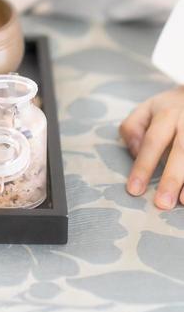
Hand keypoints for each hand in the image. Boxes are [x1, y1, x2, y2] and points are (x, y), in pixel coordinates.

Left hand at [120, 86, 183, 208]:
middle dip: (172, 178)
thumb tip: (135, 152)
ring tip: (183, 202)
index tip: (134, 190)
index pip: (153, 142)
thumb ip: (132, 128)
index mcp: (167, 114)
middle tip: (161, 203)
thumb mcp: (146, 109)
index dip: (143, 167)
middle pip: (181, 151)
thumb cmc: (169, 108)